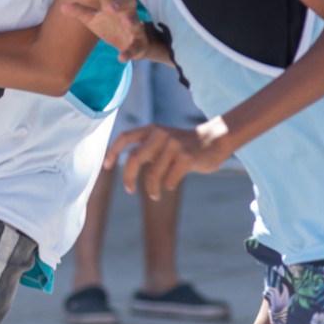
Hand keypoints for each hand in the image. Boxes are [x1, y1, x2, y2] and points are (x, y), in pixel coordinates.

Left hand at [62, 0, 147, 60]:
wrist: (132, 44)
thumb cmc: (109, 25)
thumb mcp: (93, 18)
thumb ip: (79, 11)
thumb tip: (62, 7)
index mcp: (112, 4)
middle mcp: (126, 13)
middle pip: (128, 1)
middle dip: (120, 4)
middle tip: (111, 8)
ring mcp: (134, 28)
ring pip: (136, 22)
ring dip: (131, 22)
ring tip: (126, 23)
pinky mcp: (138, 44)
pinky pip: (136, 47)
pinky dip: (129, 53)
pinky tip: (121, 58)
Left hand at [106, 117, 231, 198]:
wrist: (217, 139)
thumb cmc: (187, 145)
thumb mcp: (165, 140)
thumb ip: (149, 149)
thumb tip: (129, 168)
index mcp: (152, 130)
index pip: (125, 137)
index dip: (113, 151)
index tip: (106, 166)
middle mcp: (160, 135)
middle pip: (134, 158)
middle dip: (128, 177)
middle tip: (129, 190)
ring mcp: (173, 145)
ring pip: (152, 174)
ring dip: (152, 188)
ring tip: (155, 194)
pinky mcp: (185, 158)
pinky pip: (168, 180)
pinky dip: (167, 186)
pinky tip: (171, 184)